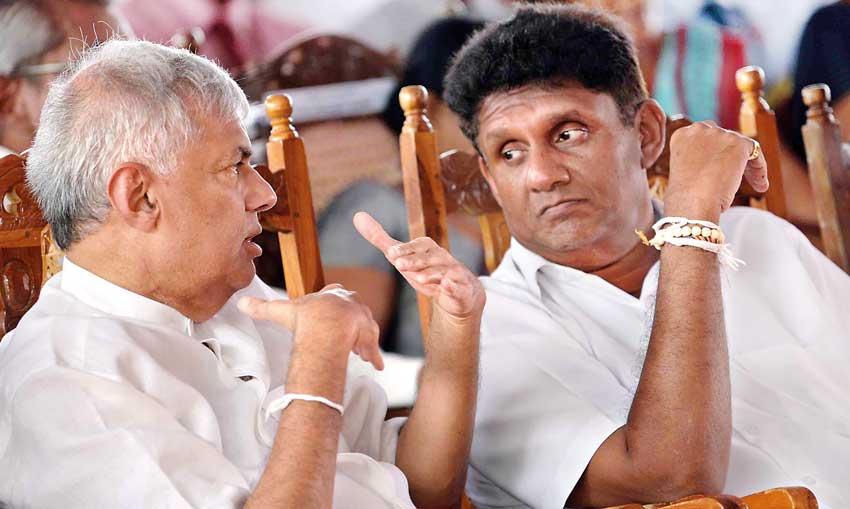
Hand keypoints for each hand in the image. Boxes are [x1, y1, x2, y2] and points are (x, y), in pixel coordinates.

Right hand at [238, 285, 383, 369]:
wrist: (327, 326)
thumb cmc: (306, 317)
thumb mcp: (281, 310)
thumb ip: (262, 308)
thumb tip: (240, 302)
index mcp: (333, 293)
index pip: (336, 292)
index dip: (333, 303)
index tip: (331, 313)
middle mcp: (351, 303)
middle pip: (354, 311)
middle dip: (351, 323)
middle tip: (346, 336)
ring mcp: (363, 318)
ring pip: (366, 329)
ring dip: (362, 341)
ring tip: (359, 353)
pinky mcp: (369, 335)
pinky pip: (373, 347)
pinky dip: (374, 357)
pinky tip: (376, 366)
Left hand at [353, 212, 484, 322]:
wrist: (457, 292)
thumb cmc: (425, 269)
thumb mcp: (401, 255)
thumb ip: (380, 238)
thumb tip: (357, 216)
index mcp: (426, 247)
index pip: (414, 246)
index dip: (403, 250)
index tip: (390, 254)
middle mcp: (440, 256)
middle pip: (427, 257)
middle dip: (414, 261)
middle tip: (399, 265)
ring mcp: (452, 272)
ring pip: (441, 271)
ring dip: (431, 274)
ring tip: (419, 278)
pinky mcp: (460, 288)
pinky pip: (457, 286)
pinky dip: (453, 286)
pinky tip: (447, 286)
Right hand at [666, 121, 767, 219]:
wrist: (692, 203)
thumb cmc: (686, 197)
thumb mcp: (687, 172)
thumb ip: (700, 159)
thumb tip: (721, 162)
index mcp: (681, 136)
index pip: (703, 138)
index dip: (714, 153)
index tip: (718, 171)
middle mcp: (698, 130)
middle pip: (722, 137)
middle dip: (731, 154)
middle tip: (738, 176)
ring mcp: (719, 134)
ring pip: (740, 145)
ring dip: (747, 165)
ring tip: (755, 185)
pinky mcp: (738, 143)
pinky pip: (755, 151)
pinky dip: (759, 167)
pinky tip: (760, 186)